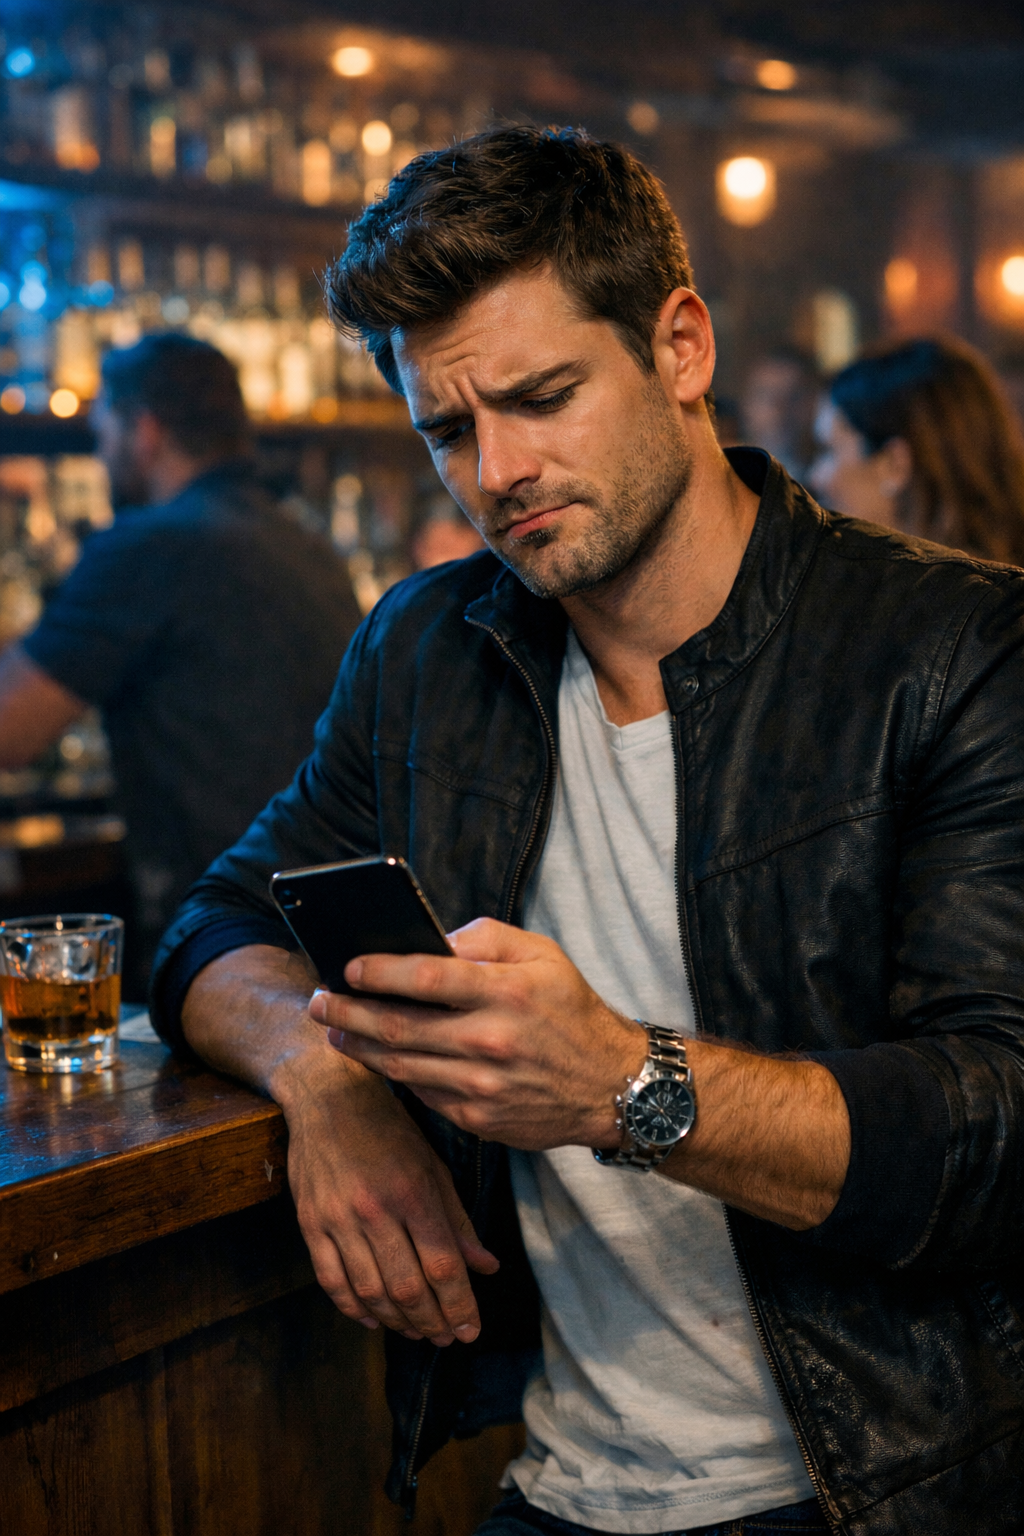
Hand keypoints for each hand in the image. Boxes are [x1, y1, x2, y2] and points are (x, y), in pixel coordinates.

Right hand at [281, 1050, 499, 1343]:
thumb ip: (458, 1220)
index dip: (460, 1306)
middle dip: (432, 1322)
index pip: (443, 1266)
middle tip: (446, 1339)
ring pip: (370, 1291)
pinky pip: (331, 1280)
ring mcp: (338, 1218)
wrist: (328, 1095)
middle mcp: (375, 1209)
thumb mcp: (432, 1165)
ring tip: (416, 1332)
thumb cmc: (389, 1128)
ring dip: (396, 1322)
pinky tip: (372, 1318)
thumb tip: (487, 1267)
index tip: (471, 1332)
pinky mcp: (309, 1223)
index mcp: (413, 1191)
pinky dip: (352, 1308)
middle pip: (408, 1287)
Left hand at [306, 917, 647, 1149]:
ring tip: (336, 1027)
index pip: (426, 978)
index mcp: (506, 993)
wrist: (615, 1086)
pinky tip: (378, 1057)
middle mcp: (491, 1041)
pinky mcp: (479, 1119)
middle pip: (399, 1028)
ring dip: (360, 1046)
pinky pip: (423, 1093)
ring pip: (401, 1066)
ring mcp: (482, 1086)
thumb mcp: (544, 955)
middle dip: (349, 1011)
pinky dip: (395, 1074)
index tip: (346, 966)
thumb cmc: (574, 1011)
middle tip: (318, 1000)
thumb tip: (433, 941)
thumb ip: (486, 938)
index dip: (379, 972)